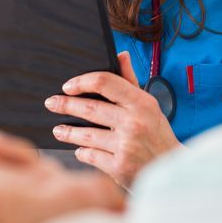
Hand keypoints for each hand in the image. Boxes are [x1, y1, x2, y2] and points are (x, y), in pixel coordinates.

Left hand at [44, 52, 180, 188]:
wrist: (170, 168)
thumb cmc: (157, 134)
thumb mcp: (149, 106)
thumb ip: (130, 81)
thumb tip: (121, 55)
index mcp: (142, 102)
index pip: (106, 82)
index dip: (83, 82)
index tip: (68, 86)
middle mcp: (134, 122)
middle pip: (90, 108)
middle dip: (66, 105)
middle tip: (51, 103)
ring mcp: (126, 145)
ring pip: (86, 135)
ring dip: (68, 132)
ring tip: (58, 130)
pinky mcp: (119, 167)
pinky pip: (91, 155)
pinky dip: (82, 152)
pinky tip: (80, 149)